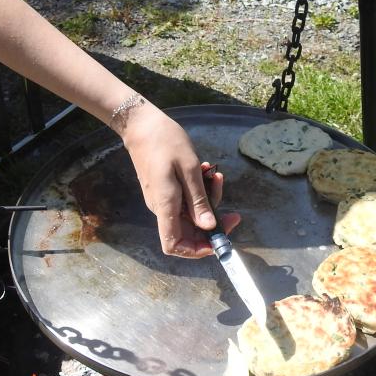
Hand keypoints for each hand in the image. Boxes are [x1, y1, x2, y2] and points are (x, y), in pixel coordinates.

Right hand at [119, 103, 239, 256]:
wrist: (142, 124)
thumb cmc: (165, 142)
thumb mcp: (189, 168)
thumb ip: (199, 200)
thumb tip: (209, 227)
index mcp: (165, 206)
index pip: (174, 246)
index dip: (196, 250)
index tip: (217, 239)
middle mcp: (162, 208)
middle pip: (188, 232)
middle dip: (213, 223)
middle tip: (233, 212)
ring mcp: (163, 200)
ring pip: (191, 214)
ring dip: (208, 200)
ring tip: (215, 176)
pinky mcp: (166, 191)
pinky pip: (186, 200)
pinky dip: (200, 191)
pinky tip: (206, 172)